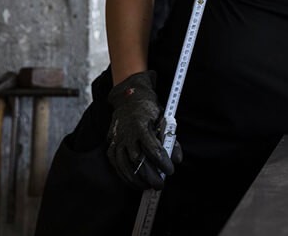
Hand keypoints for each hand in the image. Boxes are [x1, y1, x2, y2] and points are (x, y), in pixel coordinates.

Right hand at [106, 70, 182, 188]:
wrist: (129, 101)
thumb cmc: (150, 112)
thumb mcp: (164, 121)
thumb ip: (171, 141)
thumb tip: (177, 159)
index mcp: (141, 126)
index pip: (152, 148)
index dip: (162, 162)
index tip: (170, 170)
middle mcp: (127, 134)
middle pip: (138, 160)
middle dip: (150, 175)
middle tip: (160, 184)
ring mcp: (117, 141)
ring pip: (125, 166)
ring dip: (137, 179)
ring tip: (148, 187)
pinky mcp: (111, 146)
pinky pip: (116, 165)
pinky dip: (125, 177)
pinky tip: (135, 182)